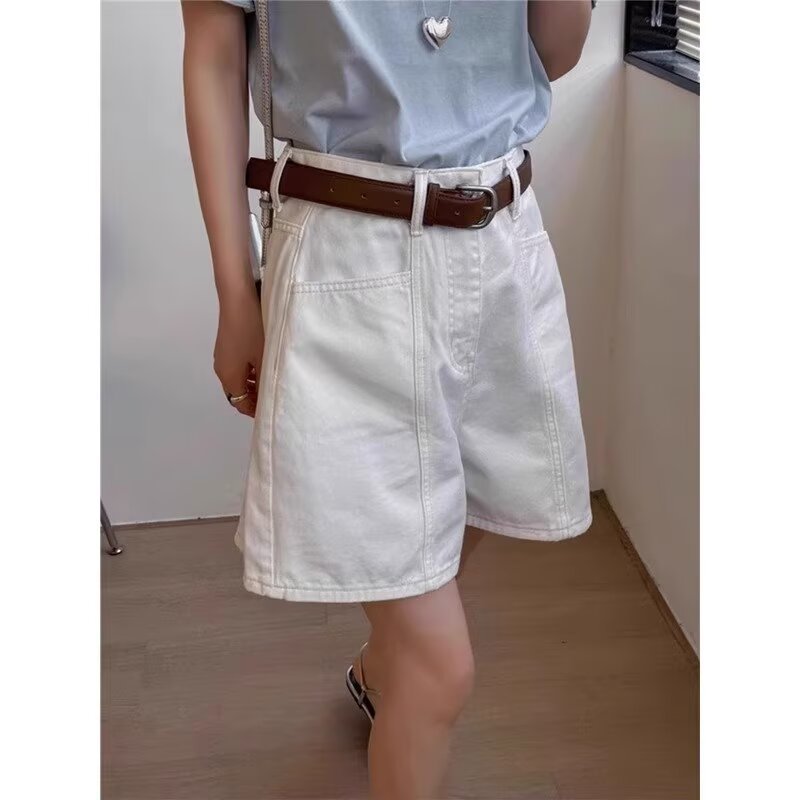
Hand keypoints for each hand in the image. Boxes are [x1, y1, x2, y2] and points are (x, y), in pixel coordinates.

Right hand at [214, 290, 263, 417]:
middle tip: (273, 396)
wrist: (238, 297)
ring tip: (271, 380)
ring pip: (238, 378)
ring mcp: (222, 355)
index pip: (240, 403)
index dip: (255, 410)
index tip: (271, 409)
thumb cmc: (252, 330)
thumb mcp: (264, 358)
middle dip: (254, 397)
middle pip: (237, 391)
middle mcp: (221, 368)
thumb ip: (265, 381)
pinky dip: (249, 370)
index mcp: (229, 377)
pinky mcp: (226, 344)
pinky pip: (237, 365)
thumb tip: (267, 398)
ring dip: (252, 383)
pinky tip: (263, 363)